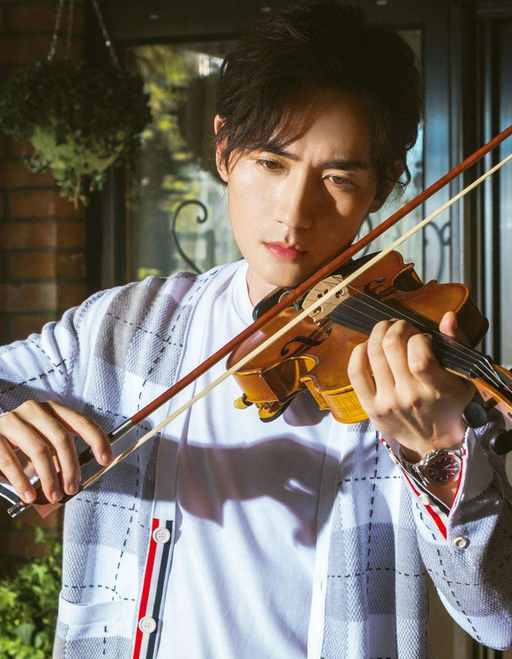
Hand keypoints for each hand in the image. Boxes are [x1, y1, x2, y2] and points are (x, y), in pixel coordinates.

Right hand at [0, 400, 111, 503]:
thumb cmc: (21, 445)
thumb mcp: (44, 446)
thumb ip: (60, 458)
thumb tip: (75, 482)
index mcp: (53, 410)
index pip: (81, 422)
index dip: (97, 440)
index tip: (106, 459)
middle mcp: (34, 410)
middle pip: (61, 438)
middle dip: (70, 466)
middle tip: (73, 489)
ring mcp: (13, 420)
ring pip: (39, 449)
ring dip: (49, 477)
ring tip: (54, 495)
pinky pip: (11, 460)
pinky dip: (22, 481)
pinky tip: (29, 495)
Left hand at [347, 311, 474, 460]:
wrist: (433, 441)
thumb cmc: (450, 404)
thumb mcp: (464, 377)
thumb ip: (457, 344)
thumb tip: (447, 316)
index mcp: (437, 390)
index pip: (419, 356)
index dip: (419, 337)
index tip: (423, 337)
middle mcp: (410, 397)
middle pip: (392, 347)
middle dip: (397, 327)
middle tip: (402, 326)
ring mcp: (387, 402)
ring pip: (373, 354)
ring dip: (378, 333)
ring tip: (386, 330)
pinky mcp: (370, 407)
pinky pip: (356, 373)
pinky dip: (358, 352)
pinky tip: (367, 345)